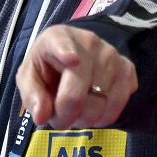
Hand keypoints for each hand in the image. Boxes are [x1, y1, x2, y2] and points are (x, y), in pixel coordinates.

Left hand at [16, 25, 136, 128]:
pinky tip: (94, 106)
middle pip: (77, 95)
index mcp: (56, 37)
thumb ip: (31, 96)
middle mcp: (89, 42)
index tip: (71, 60)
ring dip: (84, 119)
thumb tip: (42, 117)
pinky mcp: (128, 70)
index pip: (61, 45)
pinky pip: (116, 109)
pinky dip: (102, 118)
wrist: (74, 57)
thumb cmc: (47, 68)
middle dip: (64, 116)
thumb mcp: (28, 78)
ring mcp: (112, 55)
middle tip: (59, 115)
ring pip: (99, 107)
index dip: (65, 53)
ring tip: (76, 109)